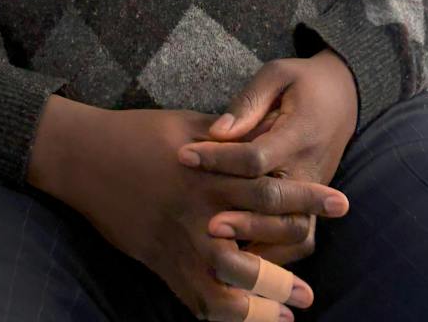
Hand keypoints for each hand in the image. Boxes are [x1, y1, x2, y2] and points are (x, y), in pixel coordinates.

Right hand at [61, 105, 343, 319]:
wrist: (85, 156)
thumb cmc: (138, 132)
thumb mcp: (188, 124)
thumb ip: (228, 139)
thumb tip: (262, 139)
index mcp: (210, 171)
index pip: (270, 187)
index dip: (308, 196)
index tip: (342, 203)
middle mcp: (198, 210)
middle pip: (256, 241)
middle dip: (291, 262)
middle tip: (313, 286)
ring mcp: (178, 240)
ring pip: (227, 280)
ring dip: (262, 299)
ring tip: (289, 310)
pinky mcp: (159, 261)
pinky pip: (195, 298)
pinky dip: (225, 314)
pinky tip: (248, 318)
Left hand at [177, 52, 359, 265]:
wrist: (343, 97)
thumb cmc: (302, 83)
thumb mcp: (277, 75)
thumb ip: (248, 103)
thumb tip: (217, 132)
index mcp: (299, 133)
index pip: (256, 156)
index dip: (218, 158)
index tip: (184, 156)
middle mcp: (310, 170)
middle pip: (277, 206)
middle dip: (242, 220)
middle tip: (206, 224)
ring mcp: (314, 192)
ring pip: (293, 234)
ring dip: (260, 247)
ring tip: (225, 253)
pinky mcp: (312, 206)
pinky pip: (298, 241)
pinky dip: (273, 257)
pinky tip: (240, 258)